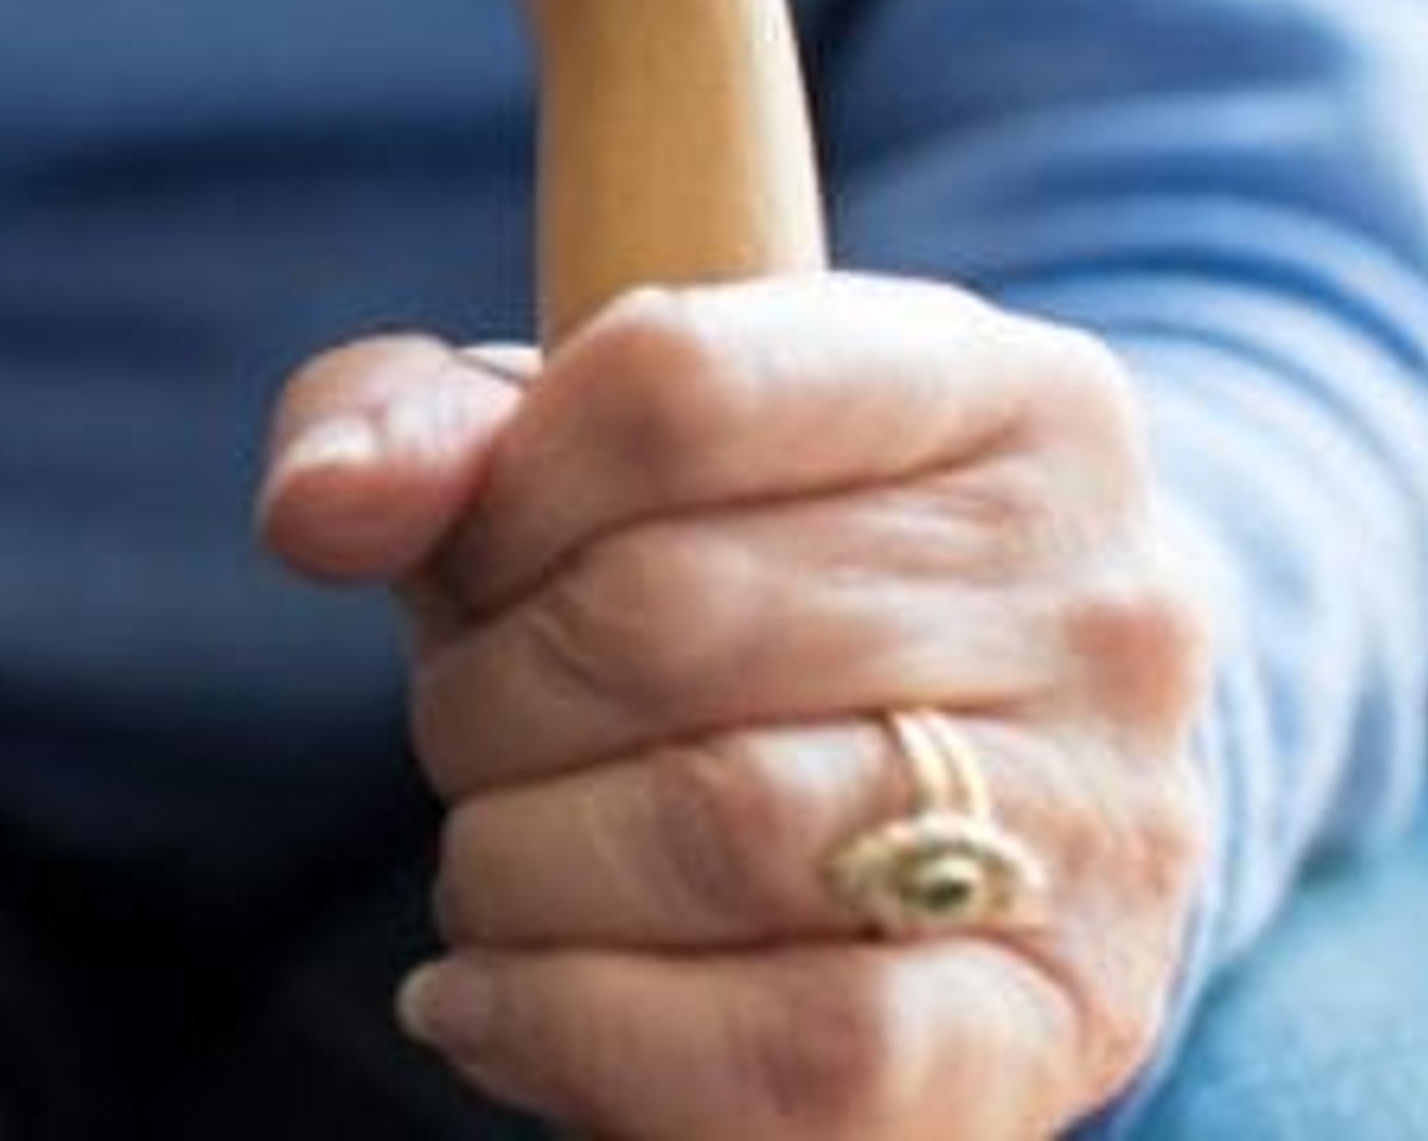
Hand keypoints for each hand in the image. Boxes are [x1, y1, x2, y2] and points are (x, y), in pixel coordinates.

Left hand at [258, 276, 1215, 1137]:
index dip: (502, 494)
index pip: (672, 382)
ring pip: (717, 827)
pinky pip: (795, 1046)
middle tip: (475, 736)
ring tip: (495, 866)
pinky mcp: (1058, 1025)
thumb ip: (414, 429)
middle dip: (485, 695)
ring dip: (514, 861)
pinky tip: (489, 1002)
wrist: (974, 820)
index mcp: (1002, 391)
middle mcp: (1103, 591)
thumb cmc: (727, 598)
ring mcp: (1104, 819)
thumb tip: (324, 506)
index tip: (480, 561)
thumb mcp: (572, 469)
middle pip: (664, 615)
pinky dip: (574, 1028)